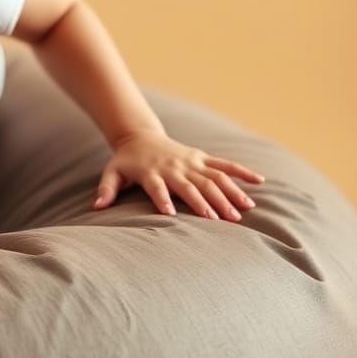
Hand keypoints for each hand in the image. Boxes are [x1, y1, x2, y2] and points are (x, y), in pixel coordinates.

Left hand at [92, 130, 265, 221]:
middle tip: (224, 221)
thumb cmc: (126, 161)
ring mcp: (191, 161)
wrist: (139, 136)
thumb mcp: (112, 172)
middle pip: (191, 186)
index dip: (163, 200)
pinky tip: (260, 182)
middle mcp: (174, 167)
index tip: (171, 216)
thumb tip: (96, 206)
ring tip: (245, 211)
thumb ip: (106, 189)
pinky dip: (242, 171)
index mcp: (151, 173)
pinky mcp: (202, 157)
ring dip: (230, 192)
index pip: (157, 188)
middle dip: (207, 202)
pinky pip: (224, 164)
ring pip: (214, 177)